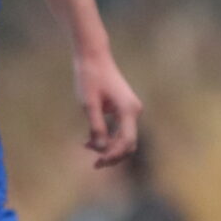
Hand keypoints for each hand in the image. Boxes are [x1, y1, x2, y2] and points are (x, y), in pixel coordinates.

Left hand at [76, 51, 142, 166]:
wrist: (94, 56)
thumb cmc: (89, 77)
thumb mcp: (88, 104)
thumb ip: (96, 127)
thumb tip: (100, 148)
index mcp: (128, 110)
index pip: (126, 141)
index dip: (113, 155)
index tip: (96, 162)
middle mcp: (134, 110)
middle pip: (129, 143)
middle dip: (113, 155)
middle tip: (94, 164)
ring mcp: (131, 109)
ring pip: (125, 137)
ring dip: (109, 147)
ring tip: (86, 147)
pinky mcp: (125, 108)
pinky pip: (120, 129)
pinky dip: (108, 138)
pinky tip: (90, 141)